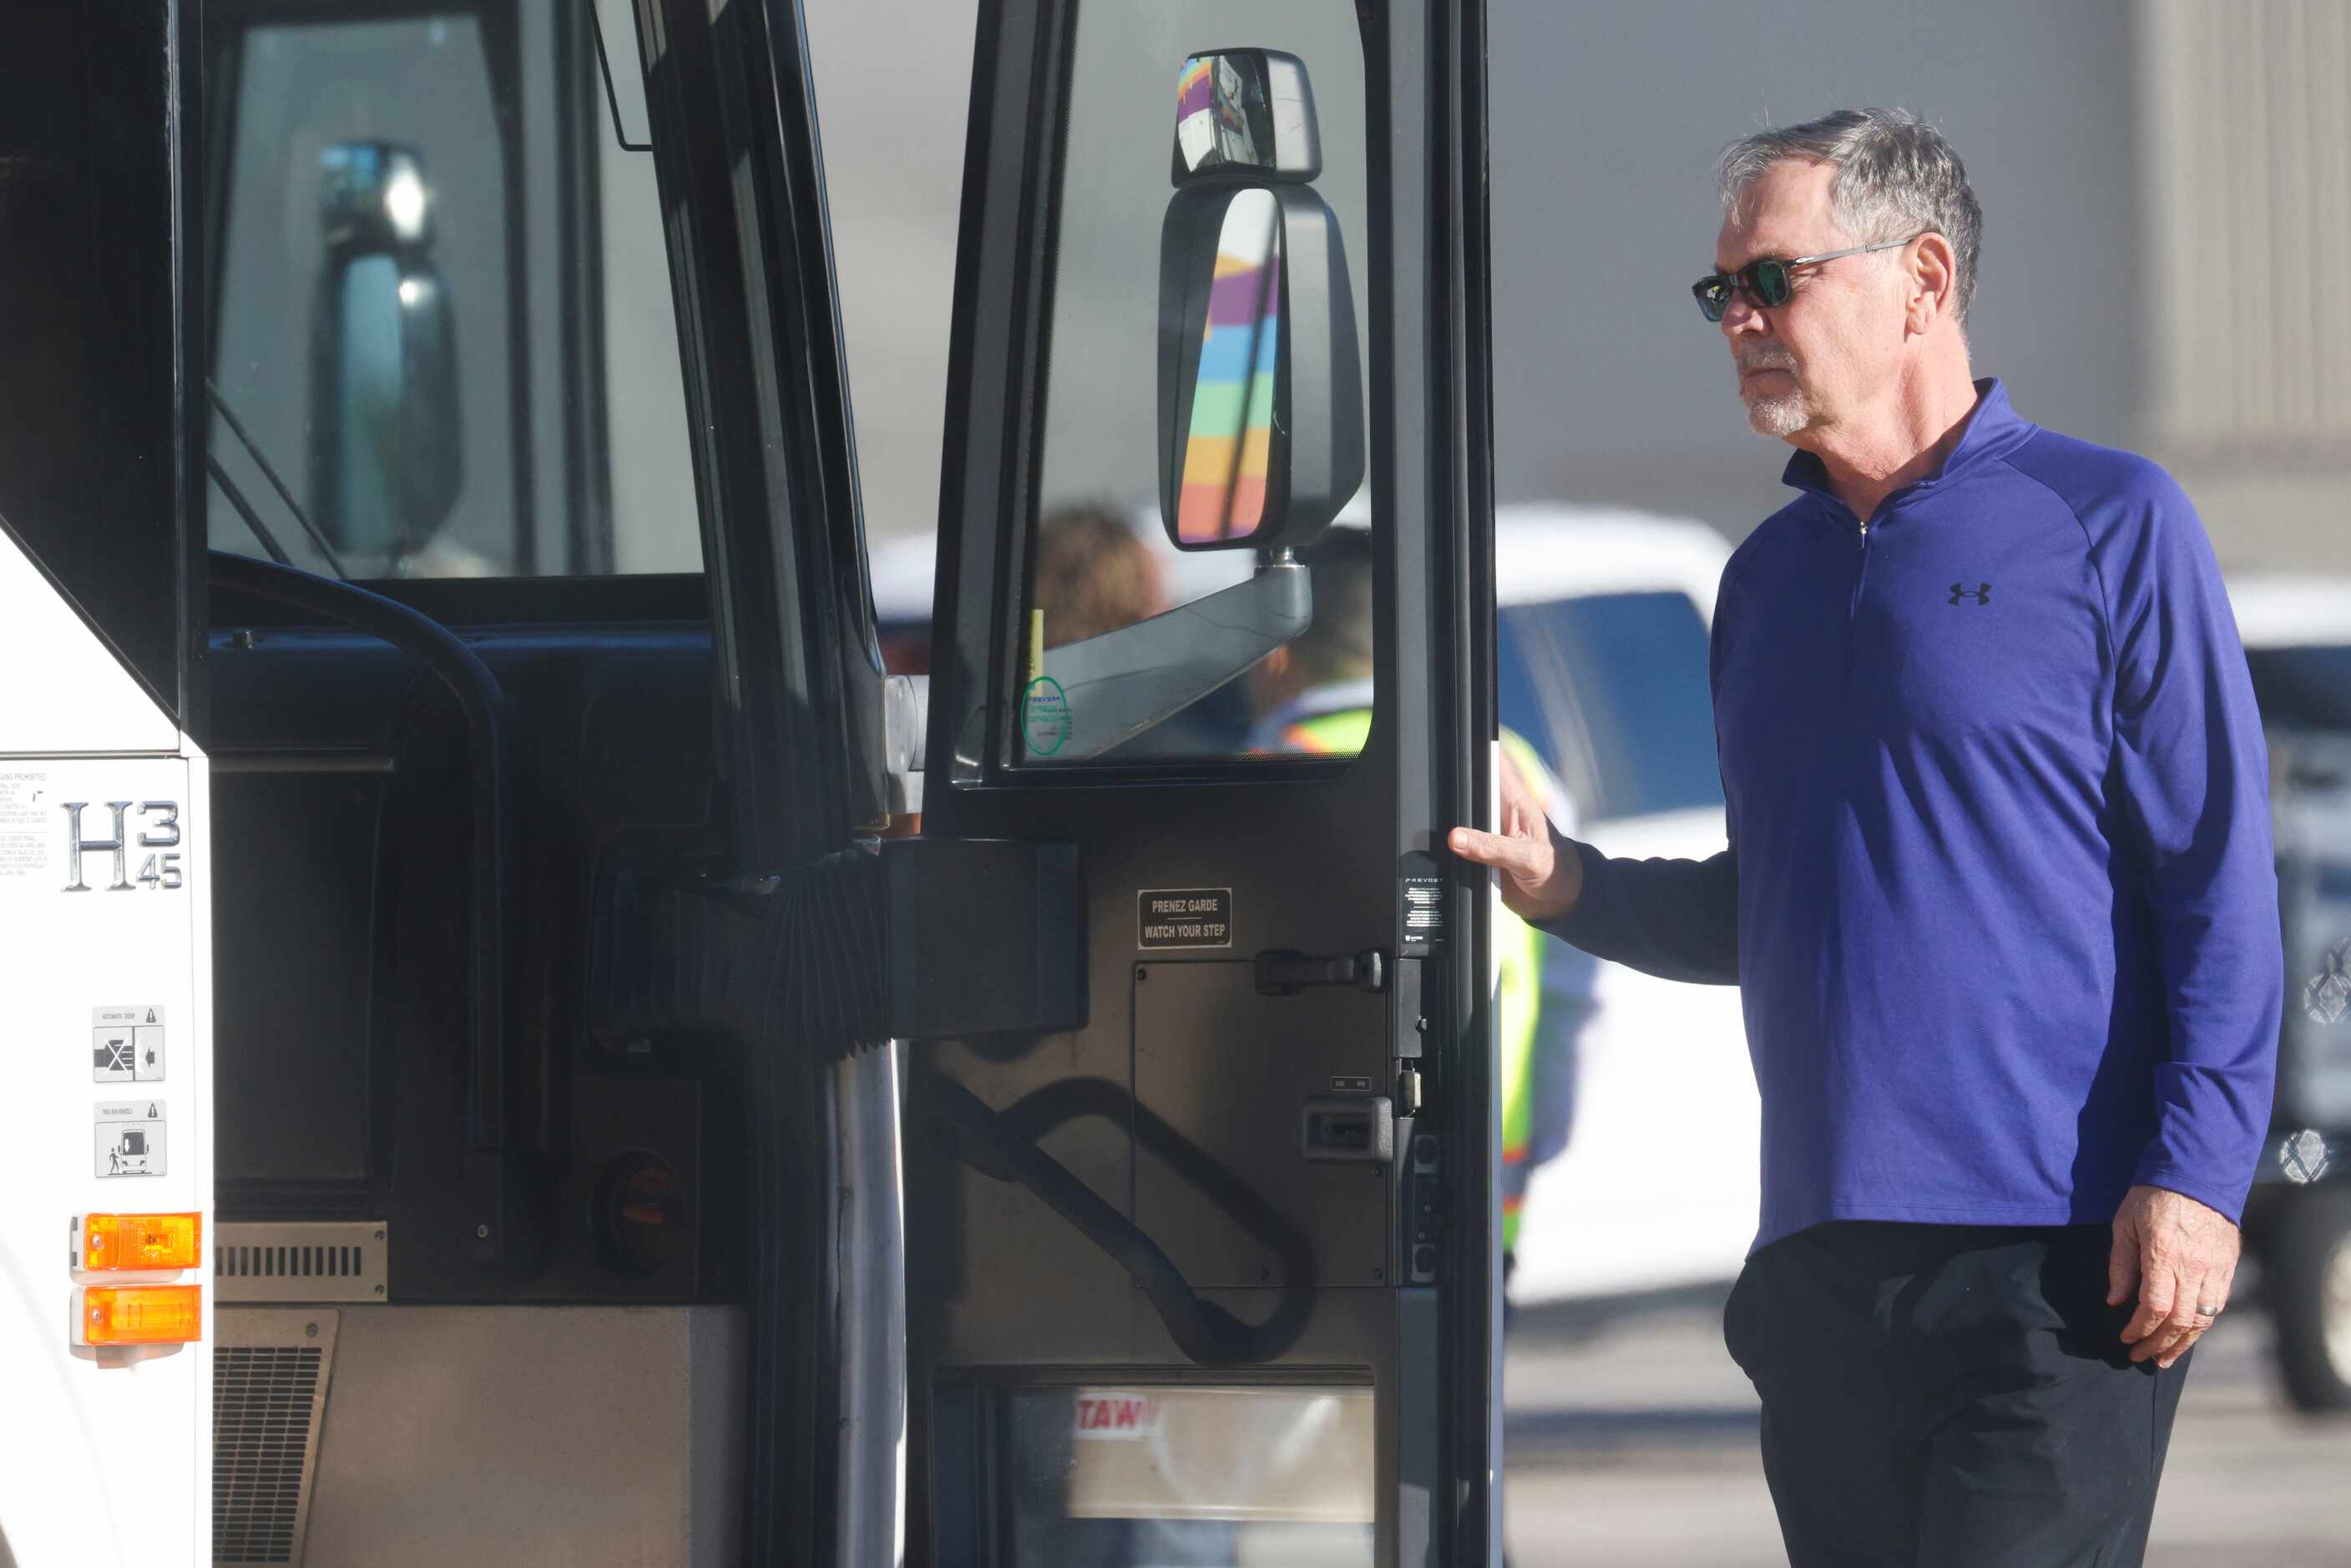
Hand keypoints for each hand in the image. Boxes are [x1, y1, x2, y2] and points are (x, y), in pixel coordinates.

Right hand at [1446, 746, 1584, 923]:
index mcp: (1514, 801)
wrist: (1559, 898)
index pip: (1493, 763)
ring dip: (1446, 822)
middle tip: (1429, 792)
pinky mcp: (1479, 852)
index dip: (1474, 748)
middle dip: (1450, 789)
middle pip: (1467, 789)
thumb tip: (1455, 838)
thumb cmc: (1555, 868)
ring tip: (1431, 825)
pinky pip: (1457, 844)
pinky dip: (1448, 847)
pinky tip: (1437, 849)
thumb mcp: (1527, 858)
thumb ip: (1492, 848)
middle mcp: (1497, 812)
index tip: (1452, 744)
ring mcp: (1487, 832)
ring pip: (1459, 817)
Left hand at [2108, 1184, 2239, 1367]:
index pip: (2155, 1307)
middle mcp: (2194, 1266)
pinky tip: (2188, 1335)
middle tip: (2140, 1357)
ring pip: (2204, 1319)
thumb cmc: (2153, 1196)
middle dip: (2159, 1344)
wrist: (2197, 1174)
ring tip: (2165, 1358)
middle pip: (2180, 1321)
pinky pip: (2218, 1306)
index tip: (2126, 1339)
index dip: (2140, 1329)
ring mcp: (2216, 1268)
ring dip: (2184, 1343)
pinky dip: (2202, 1325)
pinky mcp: (2228, 1267)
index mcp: (2164, 1254)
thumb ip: (2121, 1265)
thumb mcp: (2125, 1224)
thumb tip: (2115, 1302)